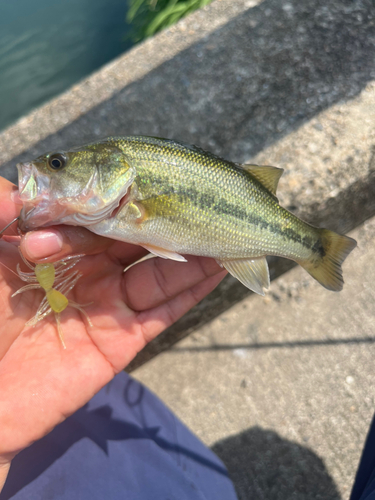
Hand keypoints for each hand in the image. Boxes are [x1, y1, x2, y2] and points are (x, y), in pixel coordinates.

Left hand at [0, 178, 225, 490]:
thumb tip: (24, 186)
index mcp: (55, 247)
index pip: (97, 210)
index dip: (123, 190)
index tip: (153, 168)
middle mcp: (87, 271)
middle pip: (136, 236)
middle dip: (167, 213)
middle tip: (204, 191)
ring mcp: (108, 304)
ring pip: (159, 269)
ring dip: (193, 246)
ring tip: (225, 219)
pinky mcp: (123, 339)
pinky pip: (166, 307)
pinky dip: (194, 286)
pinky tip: (221, 262)